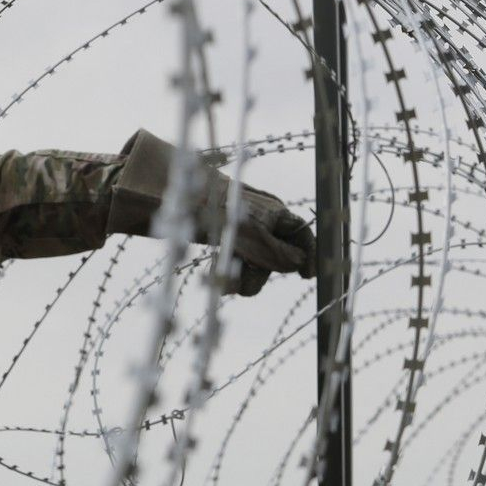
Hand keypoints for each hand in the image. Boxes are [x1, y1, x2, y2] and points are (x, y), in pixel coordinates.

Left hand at [109, 130, 315, 296]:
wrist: (175, 200)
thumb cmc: (219, 213)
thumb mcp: (254, 237)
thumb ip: (279, 253)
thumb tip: (298, 263)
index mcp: (276, 211)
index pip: (303, 233)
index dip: (310, 254)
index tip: (308, 277)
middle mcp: (262, 218)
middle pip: (277, 253)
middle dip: (262, 273)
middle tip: (244, 286)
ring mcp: (242, 227)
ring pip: (254, 261)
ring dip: (242, 277)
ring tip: (221, 284)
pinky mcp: (223, 235)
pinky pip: (235, 259)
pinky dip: (227, 270)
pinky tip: (211, 278)